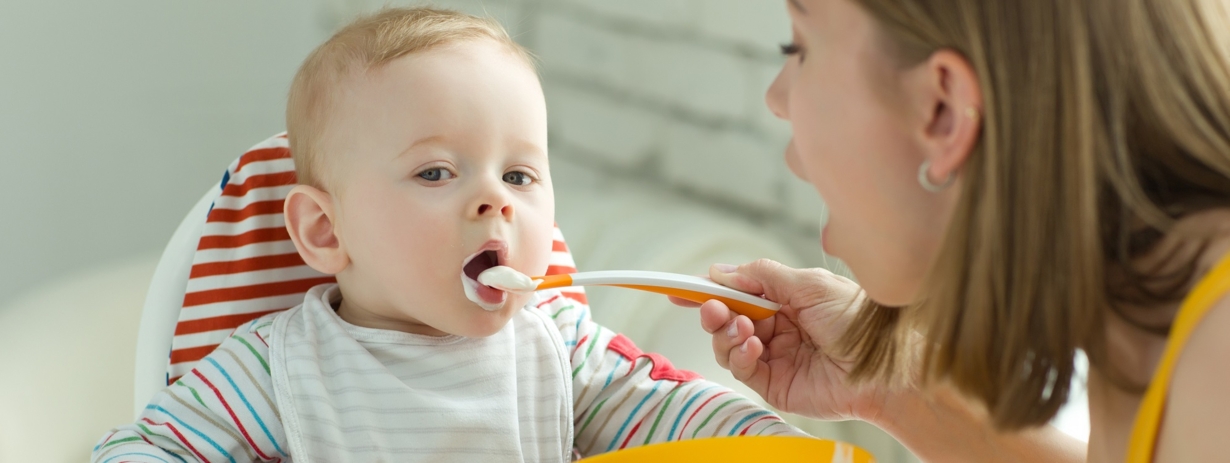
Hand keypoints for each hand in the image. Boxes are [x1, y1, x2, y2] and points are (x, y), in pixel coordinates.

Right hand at [679, 259, 886, 421]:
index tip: (680, 289)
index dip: (708, 289)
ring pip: (726, 343)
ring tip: (742, 327)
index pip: (738, 292)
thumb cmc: (857, 321)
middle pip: (726, 317)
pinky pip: (740, 368)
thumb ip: (762, 276)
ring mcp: (772, 356)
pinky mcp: (773, 384)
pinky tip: (754, 345)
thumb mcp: (808, 283)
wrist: (884, 366)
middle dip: (713, 310)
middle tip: (710, 306)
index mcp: (785, 300)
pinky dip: (739, 354)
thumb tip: (721, 271)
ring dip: (725, 332)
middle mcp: (776, 327)